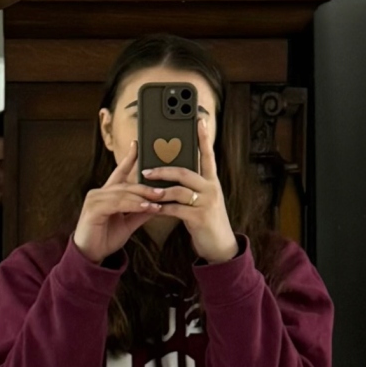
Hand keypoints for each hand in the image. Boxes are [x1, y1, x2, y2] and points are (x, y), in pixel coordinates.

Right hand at [71, 135, 155, 263]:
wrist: (91, 256)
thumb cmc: (106, 238)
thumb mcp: (128, 223)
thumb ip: (141, 212)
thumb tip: (158, 203)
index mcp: (108, 194)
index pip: (120, 172)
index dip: (129, 158)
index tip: (138, 145)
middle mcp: (100, 192)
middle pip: (126, 184)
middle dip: (146, 186)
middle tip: (164, 189)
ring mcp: (95, 199)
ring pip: (123, 193)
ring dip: (142, 197)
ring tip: (159, 200)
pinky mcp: (93, 209)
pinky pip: (118, 203)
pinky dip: (133, 205)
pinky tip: (146, 207)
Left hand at [141, 127, 237, 263]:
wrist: (221, 246)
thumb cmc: (207, 220)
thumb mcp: (203, 200)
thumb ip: (191, 186)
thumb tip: (170, 173)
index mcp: (212, 181)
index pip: (208, 155)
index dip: (203, 138)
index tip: (198, 120)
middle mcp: (212, 188)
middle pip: (186, 171)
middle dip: (164, 169)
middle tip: (146, 169)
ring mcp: (207, 203)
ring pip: (179, 190)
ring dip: (160, 191)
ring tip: (145, 190)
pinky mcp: (201, 218)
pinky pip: (176, 210)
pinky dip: (162, 209)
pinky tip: (151, 209)